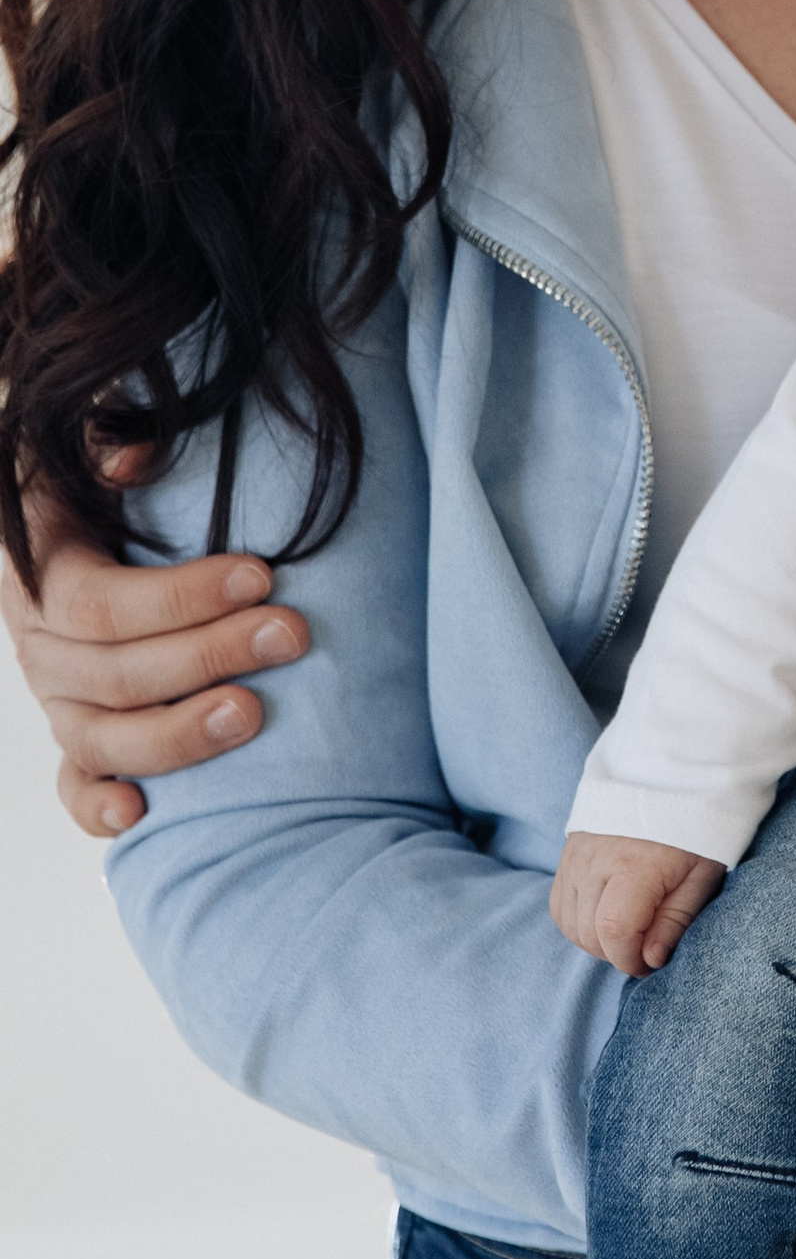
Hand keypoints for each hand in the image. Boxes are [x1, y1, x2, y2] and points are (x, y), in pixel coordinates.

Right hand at [2, 461, 308, 840]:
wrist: (68, 524)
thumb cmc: (101, 483)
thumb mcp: (93, 447)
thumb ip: (111, 444)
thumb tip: (135, 458)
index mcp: (41, 577)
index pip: (99, 603)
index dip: (179, 596)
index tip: (260, 575)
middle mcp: (41, 648)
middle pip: (114, 674)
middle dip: (209, 654)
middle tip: (292, 634)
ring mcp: (57, 701)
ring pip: (101, 739)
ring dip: (179, 735)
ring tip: (254, 714)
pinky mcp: (76, 738)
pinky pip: (75, 786)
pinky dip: (99, 808)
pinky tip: (141, 814)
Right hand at [551, 832, 727, 974]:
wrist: (672, 777)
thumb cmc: (695, 830)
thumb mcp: (702, 876)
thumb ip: (676, 920)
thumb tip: (650, 959)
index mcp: (636, 866)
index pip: (613, 932)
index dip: (629, 959)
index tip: (650, 962)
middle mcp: (597, 860)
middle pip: (588, 933)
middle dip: (615, 953)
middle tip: (644, 945)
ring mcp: (577, 855)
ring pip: (569, 924)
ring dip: (594, 940)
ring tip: (627, 930)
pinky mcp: (568, 852)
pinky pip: (559, 904)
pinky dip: (578, 921)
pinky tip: (604, 916)